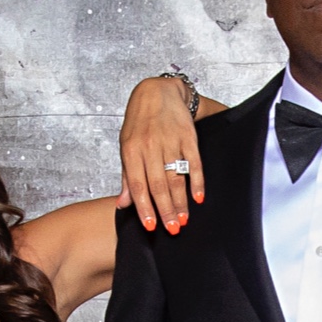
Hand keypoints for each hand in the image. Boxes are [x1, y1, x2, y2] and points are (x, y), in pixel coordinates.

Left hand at [118, 73, 206, 233]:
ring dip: (181, 201)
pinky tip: (198, 197)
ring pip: (175, 177)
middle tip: (172, 229)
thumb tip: (123, 204)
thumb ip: (127, 176)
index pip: (138, 185)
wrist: (157, 92)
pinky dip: (197, 181)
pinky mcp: (187, 137)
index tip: (151, 226)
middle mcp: (150, 146)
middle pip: (158, 185)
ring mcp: (170, 141)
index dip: (144, 207)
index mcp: (131, 151)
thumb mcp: (126, 146)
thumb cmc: (139, 122)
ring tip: (183, 219)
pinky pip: (194, 163)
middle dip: (165, 209)